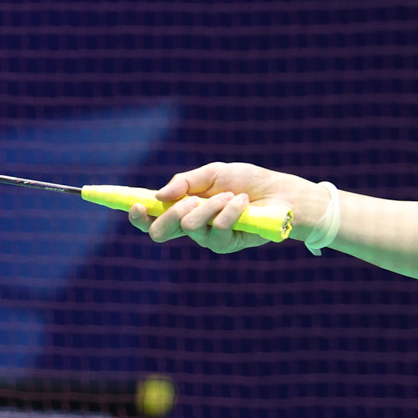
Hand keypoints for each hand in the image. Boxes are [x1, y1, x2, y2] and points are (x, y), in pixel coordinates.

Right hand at [129, 161, 325, 253]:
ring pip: (189, 227)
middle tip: (192, 199)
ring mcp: (208, 238)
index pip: (153, 218)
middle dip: (170, 214)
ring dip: (210, 206)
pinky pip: (216, 231)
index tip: (135, 206)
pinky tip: (243, 203)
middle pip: (161, 232)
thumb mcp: (214, 173)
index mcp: (183, 207)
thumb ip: (186, 182)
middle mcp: (192, 226)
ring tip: (232, 195)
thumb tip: (159, 195)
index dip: (138, 216)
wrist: (282, 193)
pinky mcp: (227, 245)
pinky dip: (229, 211)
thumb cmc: (249, 181)